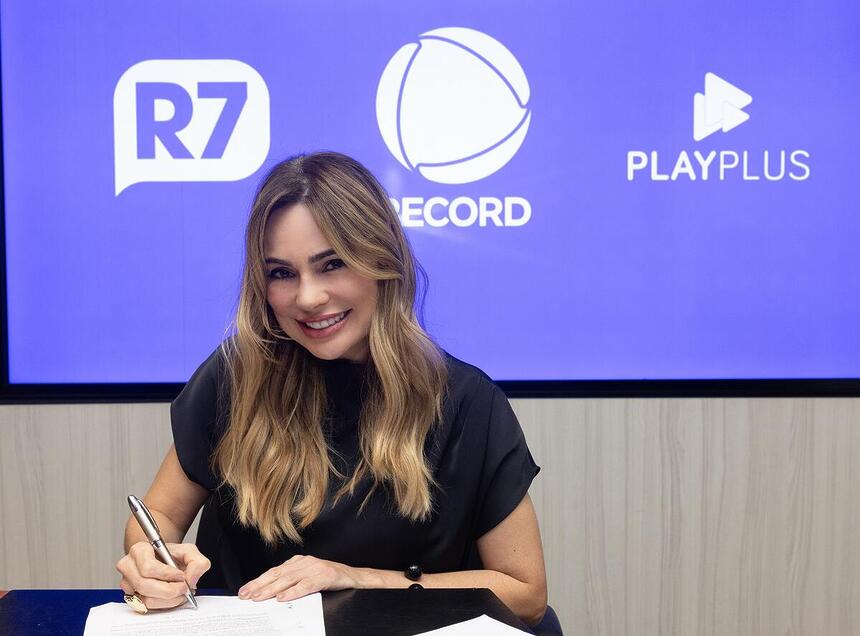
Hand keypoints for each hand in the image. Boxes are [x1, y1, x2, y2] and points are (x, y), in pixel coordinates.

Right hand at [116, 542, 210, 609]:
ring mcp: (128, 584)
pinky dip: (164, 605)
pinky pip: (147, 608)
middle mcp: (129, 567)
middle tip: (184, 588)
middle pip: (145, 585)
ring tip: (181, 592)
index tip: (181, 576)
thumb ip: (197, 562)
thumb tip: (190, 579)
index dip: (167, 575)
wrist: (165, 562)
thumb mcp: (189, 551)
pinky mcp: (132, 598)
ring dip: (168, 600)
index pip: (148, 567)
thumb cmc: (173, 555)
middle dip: (169, 590)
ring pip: (146, 600)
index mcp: (139, 551)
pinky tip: (173, 597)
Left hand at [238, 555, 362, 601]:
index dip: (258, 581)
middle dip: (259, 585)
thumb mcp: (308, 578)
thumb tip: (272, 596)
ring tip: (258, 597)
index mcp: (299, 562)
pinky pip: (306, 585)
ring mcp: (314, 568)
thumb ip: (293, 582)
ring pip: (288, 579)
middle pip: (278, 575)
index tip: (244, 591)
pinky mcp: (324, 576)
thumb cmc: (330, 579)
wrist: (354, 577)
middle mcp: (304, 562)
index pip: (274, 572)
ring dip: (271, 589)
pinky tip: (282, 598)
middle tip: (245, 595)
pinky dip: (293, 592)